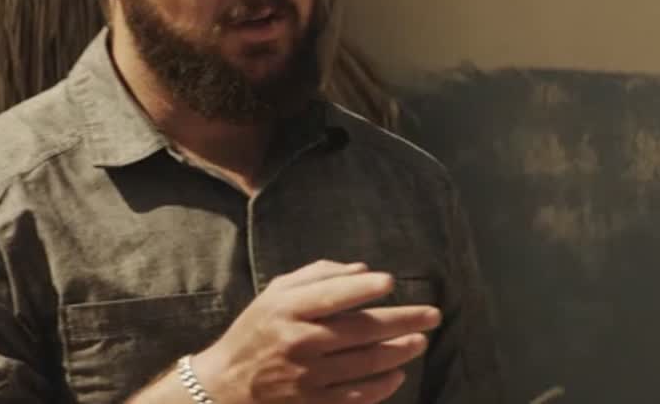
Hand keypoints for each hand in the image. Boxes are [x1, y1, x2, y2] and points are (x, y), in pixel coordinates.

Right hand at [189, 260, 440, 403]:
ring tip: (420, 340)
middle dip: (402, 320)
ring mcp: (308, 377)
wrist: (227, 385)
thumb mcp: (275, 294)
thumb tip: (362, 270)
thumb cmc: (257, 331)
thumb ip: (316, 276)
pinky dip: (382, 386)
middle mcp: (299, 342)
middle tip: (432, 314)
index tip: (390, 281)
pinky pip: (357, 396)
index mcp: (287, 310)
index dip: (364, 288)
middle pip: (360, 330)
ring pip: (366, 363)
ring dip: (400, 351)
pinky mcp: (314, 403)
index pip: (332, 296)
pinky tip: (398, 374)